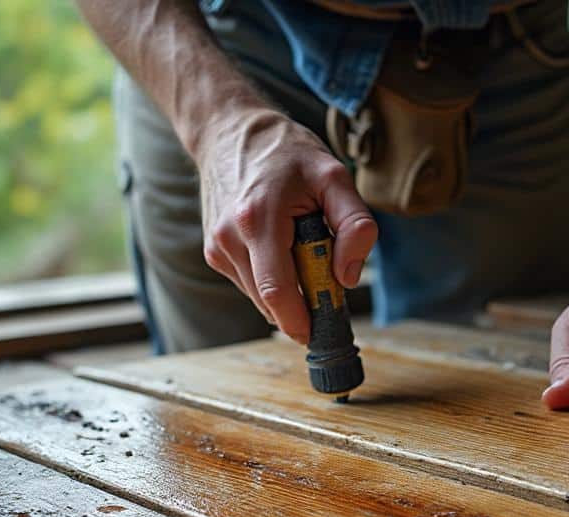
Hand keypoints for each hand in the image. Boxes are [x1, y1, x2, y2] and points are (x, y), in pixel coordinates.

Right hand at [195, 108, 376, 343]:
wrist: (228, 132)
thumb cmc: (286, 153)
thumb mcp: (335, 176)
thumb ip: (355, 225)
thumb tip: (347, 278)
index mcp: (258, 219)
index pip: (278, 293)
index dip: (301, 322)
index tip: (324, 331)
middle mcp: (229, 239)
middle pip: (271, 303)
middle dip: (303, 305)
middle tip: (327, 281)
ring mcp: (216, 249)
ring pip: (260, 298)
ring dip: (287, 290)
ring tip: (300, 248)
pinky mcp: (213, 254)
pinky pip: (250, 284)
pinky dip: (272, 278)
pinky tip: (279, 246)